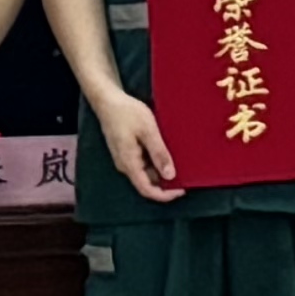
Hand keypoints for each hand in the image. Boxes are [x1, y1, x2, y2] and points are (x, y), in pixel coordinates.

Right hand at [90, 89, 185, 203]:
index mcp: (129, 163)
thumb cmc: (127, 112)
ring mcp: (125, 158)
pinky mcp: (126, 151)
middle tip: (186, 175)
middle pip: (147, 183)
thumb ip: (159, 153)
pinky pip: (143, 163)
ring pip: (146, 172)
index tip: (182, 190)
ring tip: (180, 163)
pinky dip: (156, 161)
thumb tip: (170, 176)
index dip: (165, 195)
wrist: (108, 100)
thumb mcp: (148, 131)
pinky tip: (167, 152)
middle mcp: (125, 165)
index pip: (147, 190)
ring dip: (161, 171)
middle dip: (166, 183)